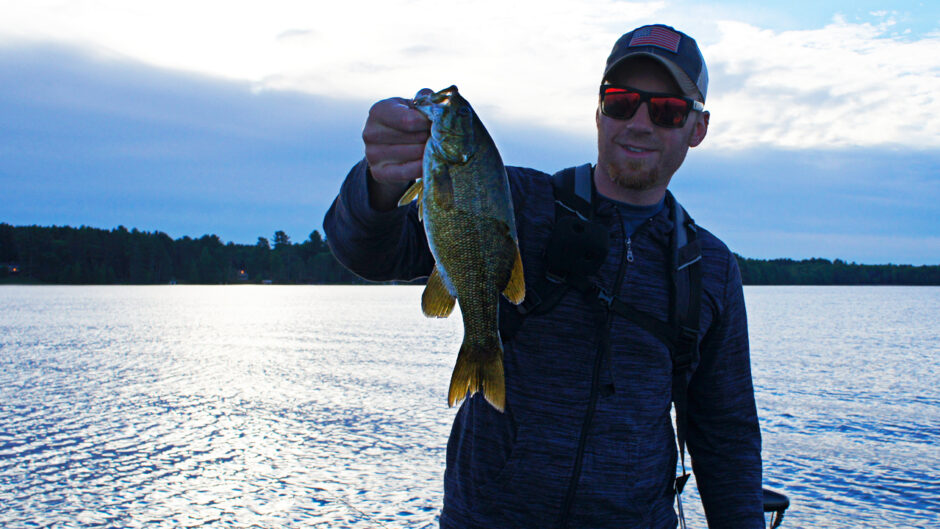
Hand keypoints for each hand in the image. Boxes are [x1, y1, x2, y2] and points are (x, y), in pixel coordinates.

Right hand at [362, 90, 431, 210]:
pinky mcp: (378, 173)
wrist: (389, 146)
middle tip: (436, 136)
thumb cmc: (406, 119)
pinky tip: (429, 162)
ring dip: (430, 152)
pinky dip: (423, 167)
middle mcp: (370, 132)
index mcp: (378, 111)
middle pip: (416, 138)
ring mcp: (372, 154)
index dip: (428, 123)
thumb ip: (426, 99)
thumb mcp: (412, 105)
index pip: (410, 121)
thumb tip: (439, 105)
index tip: (435, 123)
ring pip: (415, 154)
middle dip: (431, 137)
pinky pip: (408, 172)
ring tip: (432, 147)